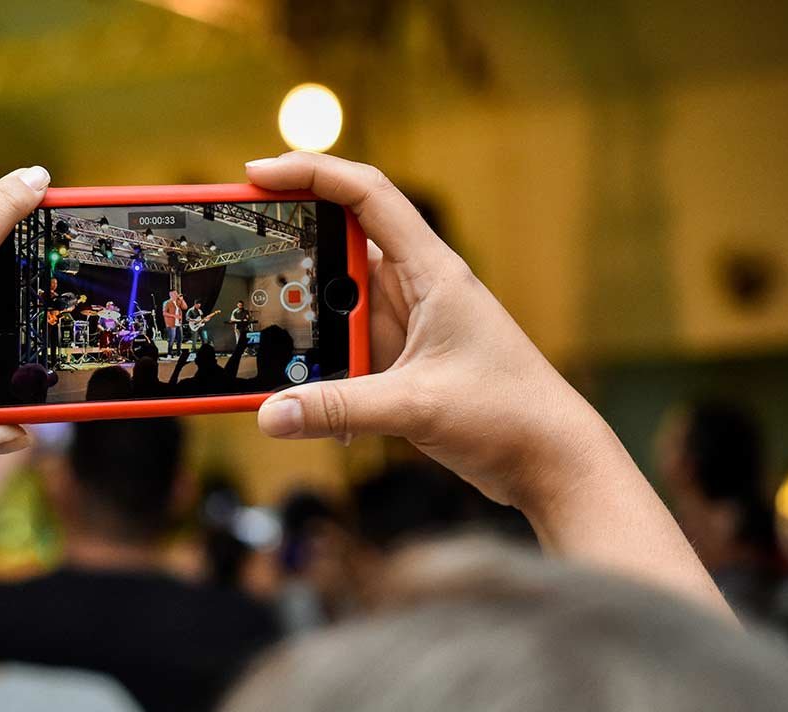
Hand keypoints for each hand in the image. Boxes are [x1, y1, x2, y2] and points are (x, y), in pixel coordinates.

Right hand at [247, 152, 610, 512]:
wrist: (553, 463)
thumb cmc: (510, 416)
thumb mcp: (416, 407)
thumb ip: (338, 409)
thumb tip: (270, 414)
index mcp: (431, 272)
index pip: (366, 195)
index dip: (311, 173)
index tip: (257, 174)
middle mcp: (417, 291)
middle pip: (338, 250)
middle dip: (287, 252)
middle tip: (233, 255)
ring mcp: (408, 329)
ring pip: (336, 309)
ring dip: (301, 325)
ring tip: (257, 342)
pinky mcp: (403, 366)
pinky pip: (344, 355)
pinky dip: (319, 372)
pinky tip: (302, 403)